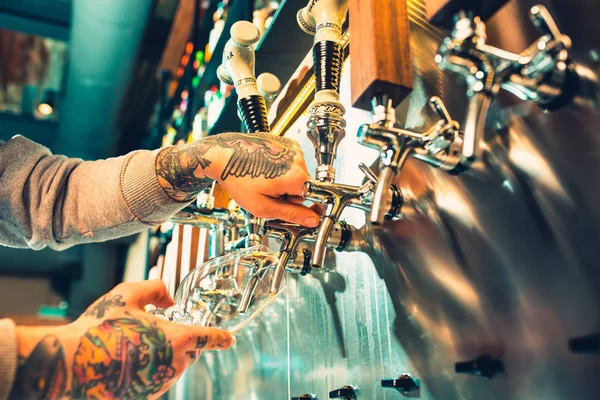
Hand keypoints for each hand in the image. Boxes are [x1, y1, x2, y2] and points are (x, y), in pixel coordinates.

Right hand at [10, 280, 234, 399]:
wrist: (71, 364)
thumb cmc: (99, 328)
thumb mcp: (127, 294)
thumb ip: (154, 289)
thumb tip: (168, 299)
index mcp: (178, 339)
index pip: (209, 339)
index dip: (221, 338)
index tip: (229, 339)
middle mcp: (173, 365)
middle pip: (191, 353)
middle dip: (184, 343)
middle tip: (159, 332)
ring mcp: (159, 384)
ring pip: (173, 367)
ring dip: (165, 356)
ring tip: (135, 345)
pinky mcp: (144, 396)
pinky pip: (156, 380)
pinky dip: (149, 369)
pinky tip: (127, 361)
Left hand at [156, 132, 319, 226]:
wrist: (222, 155)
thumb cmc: (238, 179)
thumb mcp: (263, 206)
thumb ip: (291, 214)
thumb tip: (312, 220)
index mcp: (296, 177)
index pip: (312, 199)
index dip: (298, 206)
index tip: (288, 207)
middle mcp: (298, 159)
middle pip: (304, 186)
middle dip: (289, 194)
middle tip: (268, 193)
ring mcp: (292, 148)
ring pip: (297, 174)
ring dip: (284, 180)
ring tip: (264, 179)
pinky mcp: (286, 141)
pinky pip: (290, 161)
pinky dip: (281, 167)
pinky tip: (265, 168)